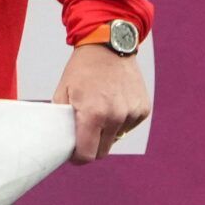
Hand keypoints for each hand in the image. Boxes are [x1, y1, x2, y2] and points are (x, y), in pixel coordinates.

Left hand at [52, 43, 149, 162]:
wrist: (109, 46)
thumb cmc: (82, 69)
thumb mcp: (62, 92)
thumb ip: (62, 119)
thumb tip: (61, 141)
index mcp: (93, 114)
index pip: (87, 154)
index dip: (78, 158)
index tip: (73, 154)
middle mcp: (116, 116)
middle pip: (103, 151)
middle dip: (91, 147)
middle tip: (83, 133)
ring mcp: (132, 113)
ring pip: (116, 138)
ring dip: (106, 132)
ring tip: (99, 109)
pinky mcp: (143, 109)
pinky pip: (128, 126)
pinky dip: (120, 121)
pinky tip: (113, 103)